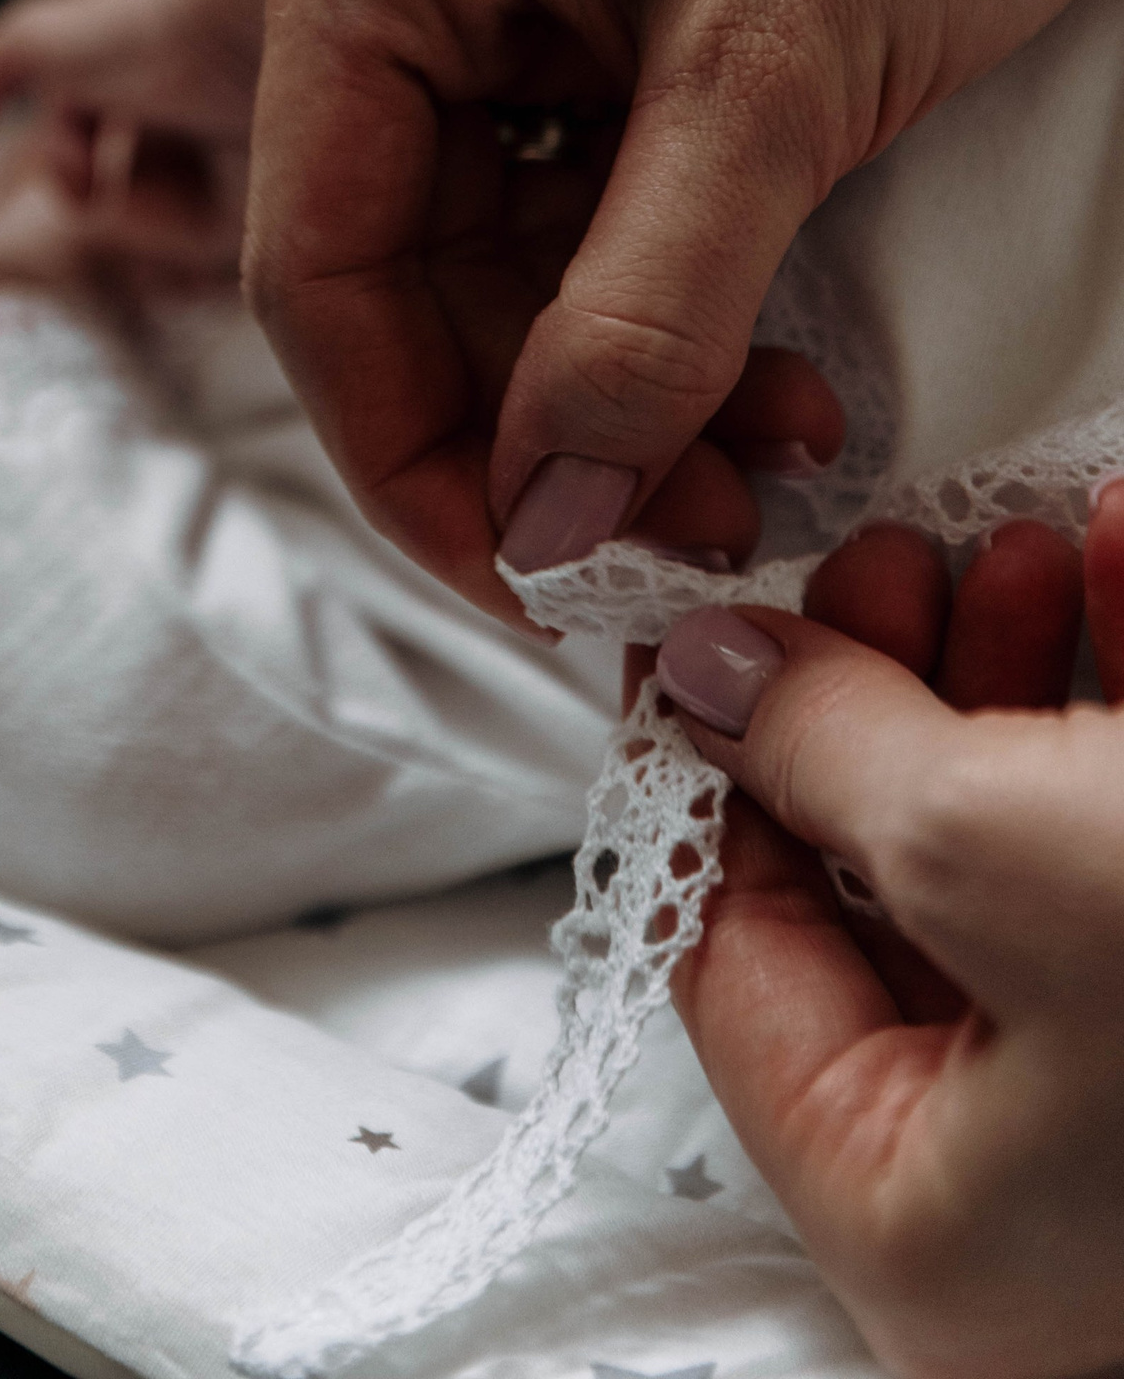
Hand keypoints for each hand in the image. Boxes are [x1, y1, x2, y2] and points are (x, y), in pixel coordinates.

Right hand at [243, 0, 1123, 617]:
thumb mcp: (775, 84)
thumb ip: (646, 320)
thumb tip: (549, 526)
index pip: (318, 251)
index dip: (411, 445)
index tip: (534, 582)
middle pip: (404, 268)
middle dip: (545, 425)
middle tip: (697, 543)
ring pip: (504, 255)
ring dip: (624, 383)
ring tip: (776, 464)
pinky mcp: (593, 3)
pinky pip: (585, 201)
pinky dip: (670, 305)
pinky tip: (780, 379)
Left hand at [660, 487, 1123, 1378]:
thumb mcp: (1003, 852)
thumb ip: (831, 752)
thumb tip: (717, 677)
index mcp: (925, 1215)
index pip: (731, 949)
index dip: (721, 759)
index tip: (728, 623)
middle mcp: (1038, 1190)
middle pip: (892, 881)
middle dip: (904, 684)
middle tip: (900, 561)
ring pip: (1035, 844)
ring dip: (1037, 666)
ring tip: (1042, 543)